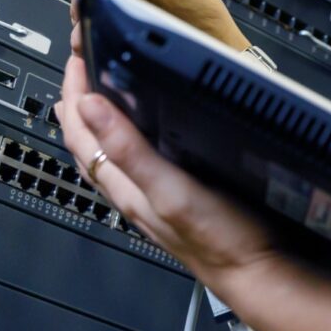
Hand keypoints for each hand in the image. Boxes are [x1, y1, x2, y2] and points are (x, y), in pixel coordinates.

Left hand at [57, 49, 282, 279]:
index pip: (81, 133)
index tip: (77, 58)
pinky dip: (126, 144)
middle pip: (88, 145)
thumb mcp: (170, 189)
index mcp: (125, 187)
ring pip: (108, 158)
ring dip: (97, 126)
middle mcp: (132, 193)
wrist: (256, 273)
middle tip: (80, 70)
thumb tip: (91, 106)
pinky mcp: (172, 202)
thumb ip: (129, 150)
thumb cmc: (218, 239)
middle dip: (78, 105)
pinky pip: (134, 167)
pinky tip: (141, 142)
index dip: (74, 92)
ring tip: (95, 101)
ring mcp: (151, 199)